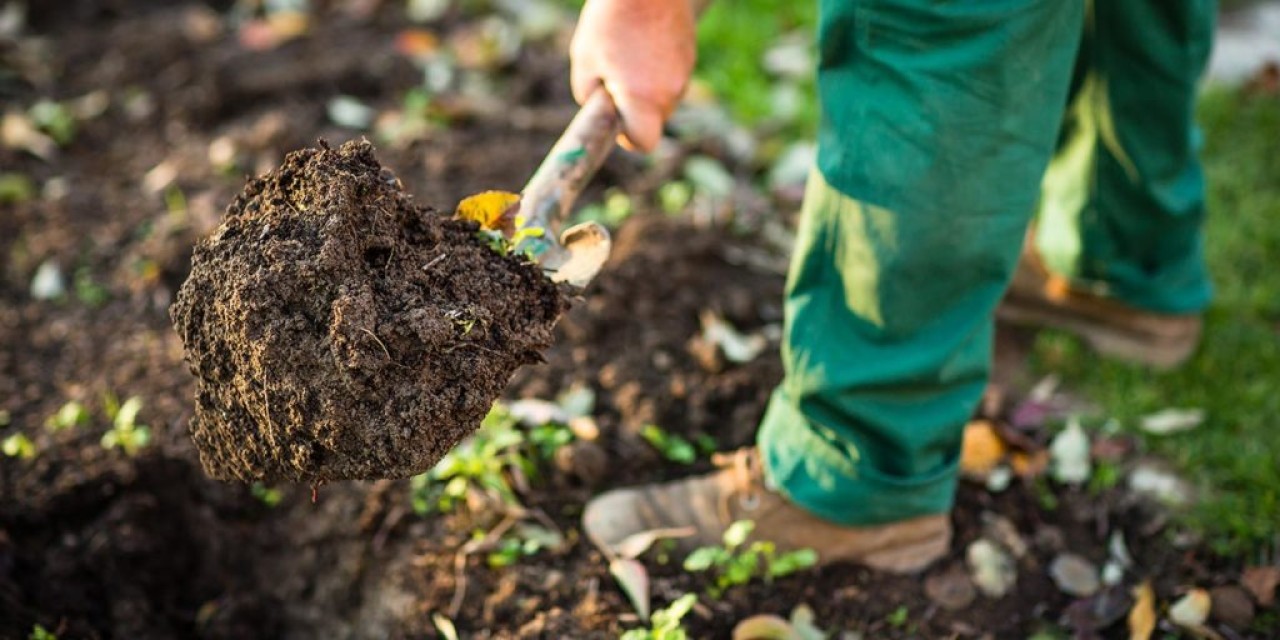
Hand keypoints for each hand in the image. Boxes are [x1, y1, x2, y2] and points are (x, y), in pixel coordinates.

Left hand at [569, 0, 695, 152]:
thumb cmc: (611, 20)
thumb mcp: (584, 60)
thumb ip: (590, 95)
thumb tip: (601, 107)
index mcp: (643, 99)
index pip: (644, 143)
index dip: (628, 138)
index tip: (615, 120)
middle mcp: (669, 92)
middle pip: (654, 120)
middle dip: (635, 109)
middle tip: (613, 78)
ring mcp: (684, 73)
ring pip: (663, 96)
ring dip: (646, 87)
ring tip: (627, 52)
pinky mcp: (690, 54)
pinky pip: (671, 75)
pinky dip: (657, 68)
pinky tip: (642, 41)